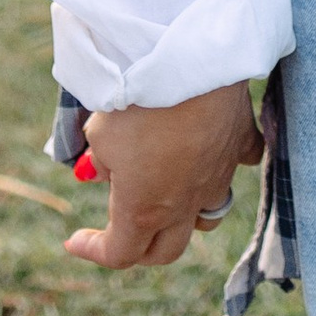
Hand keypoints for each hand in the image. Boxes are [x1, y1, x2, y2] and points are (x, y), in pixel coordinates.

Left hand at [61, 79, 262, 271]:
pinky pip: (240, 163)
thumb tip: (101, 170)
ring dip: (186, 216)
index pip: (120, 254)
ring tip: (167, 193)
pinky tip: (215, 150)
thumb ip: (101, 161)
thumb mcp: (100, 133)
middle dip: (141, 248)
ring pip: (207, 217)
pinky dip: (227, 162)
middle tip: (120, 231)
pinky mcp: (240, 143)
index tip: (74, 239)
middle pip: (167, 250)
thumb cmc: (136, 102)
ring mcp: (219, 176)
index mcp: (144, 209)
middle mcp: (186, 204)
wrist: (190, 62)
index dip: (94, 251)